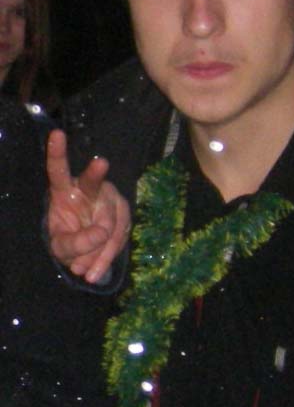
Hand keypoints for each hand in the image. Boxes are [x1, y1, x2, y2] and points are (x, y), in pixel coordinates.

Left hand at [46, 129, 130, 282]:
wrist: (85, 251)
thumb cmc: (67, 238)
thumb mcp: (59, 244)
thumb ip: (72, 243)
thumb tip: (101, 236)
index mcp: (64, 190)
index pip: (58, 170)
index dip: (57, 152)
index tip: (56, 134)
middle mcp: (90, 189)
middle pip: (92, 184)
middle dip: (95, 173)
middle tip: (100, 163)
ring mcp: (110, 201)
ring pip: (108, 224)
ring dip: (97, 251)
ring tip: (83, 273)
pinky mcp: (125, 217)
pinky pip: (119, 238)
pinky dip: (106, 258)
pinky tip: (95, 272)